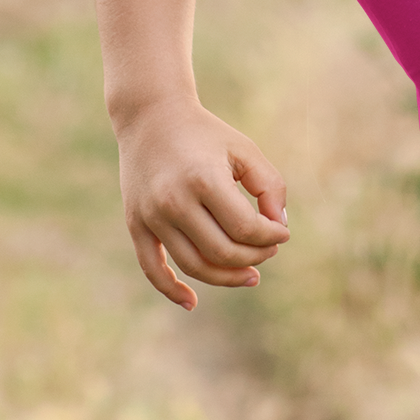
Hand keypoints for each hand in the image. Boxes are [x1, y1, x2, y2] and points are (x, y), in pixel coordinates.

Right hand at [115, 96, 288, 311]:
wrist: (152, 117)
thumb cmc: (206, 134)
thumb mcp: (244, 149)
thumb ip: (269, 185)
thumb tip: (278, 227)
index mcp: (204, 179)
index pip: (246, 228)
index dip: (271, 237)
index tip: (282, 233)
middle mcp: (174, 201)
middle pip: (222, 252)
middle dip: (254, 257)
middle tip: (270, 251)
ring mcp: (151, 216)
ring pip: (194, 265)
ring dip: (226, 276)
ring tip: (251, 274)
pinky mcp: (136, 225)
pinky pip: (152, 269)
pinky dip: (172, 290)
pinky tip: (192, 303)